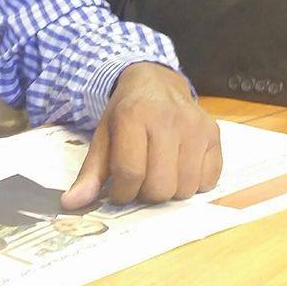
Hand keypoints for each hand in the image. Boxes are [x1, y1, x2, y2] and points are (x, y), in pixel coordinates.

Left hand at [61, 63, 221, 207]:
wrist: (156, 81)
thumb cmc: (126, 113)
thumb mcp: (103, 136)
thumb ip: (90, 173)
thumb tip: (71, 204)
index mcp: (134, 115)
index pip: (130, 173)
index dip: (121, 192)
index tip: (119, 188)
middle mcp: (168, 118)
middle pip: (160, 187)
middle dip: (146, 193)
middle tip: (140, 181)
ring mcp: (196, 126)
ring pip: (185, 188)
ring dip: (170, 190)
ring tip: (160, 172)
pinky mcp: (214, 133)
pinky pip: (209, 180)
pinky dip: (194, 183)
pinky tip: (181, 167)